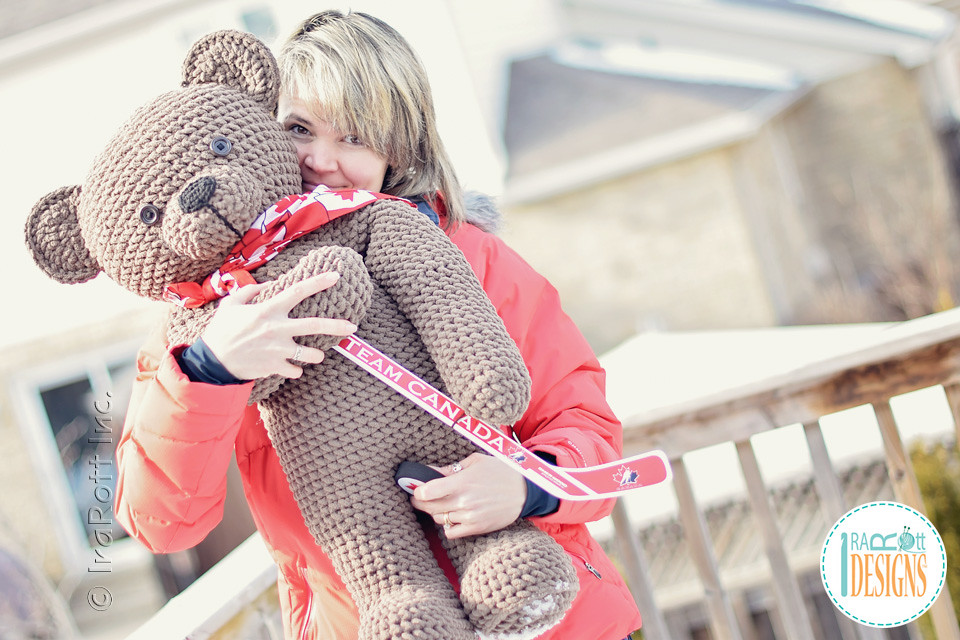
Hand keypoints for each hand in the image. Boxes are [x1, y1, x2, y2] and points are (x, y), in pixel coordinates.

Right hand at [201, 272, 356, 379]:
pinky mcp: (275, 367)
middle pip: (315, 325)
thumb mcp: (231, 304)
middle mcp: (276, 329)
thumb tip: (271, 283)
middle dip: (337, 326)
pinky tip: (292, 367)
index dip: (318, 282)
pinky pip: (296, 370)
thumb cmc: (221, 331)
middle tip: (354, 327)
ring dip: (317, 355)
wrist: (212, 363)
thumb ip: (251, 291)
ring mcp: (277, 350)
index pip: (298, 291)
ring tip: (317, 354)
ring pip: (311, 354)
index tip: (336, 276)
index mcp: (267, 310)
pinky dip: (296, 370)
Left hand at [410, 452, 526, 538]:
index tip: (416, 487)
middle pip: (429, 506)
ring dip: (435, 512)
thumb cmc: (500, 471)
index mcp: (461, 482)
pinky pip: (450, 532)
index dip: (417, 490)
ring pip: (438, 519)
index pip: (427, 491)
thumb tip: (429, 472)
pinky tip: (451, 516)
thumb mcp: (475, 462)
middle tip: (419, 496)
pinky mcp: (476, 528)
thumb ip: (450, 469)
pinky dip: (447, 525)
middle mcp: (463, 501)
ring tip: (439, 504)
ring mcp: (469, 517)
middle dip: (420, 501)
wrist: (525, 490)